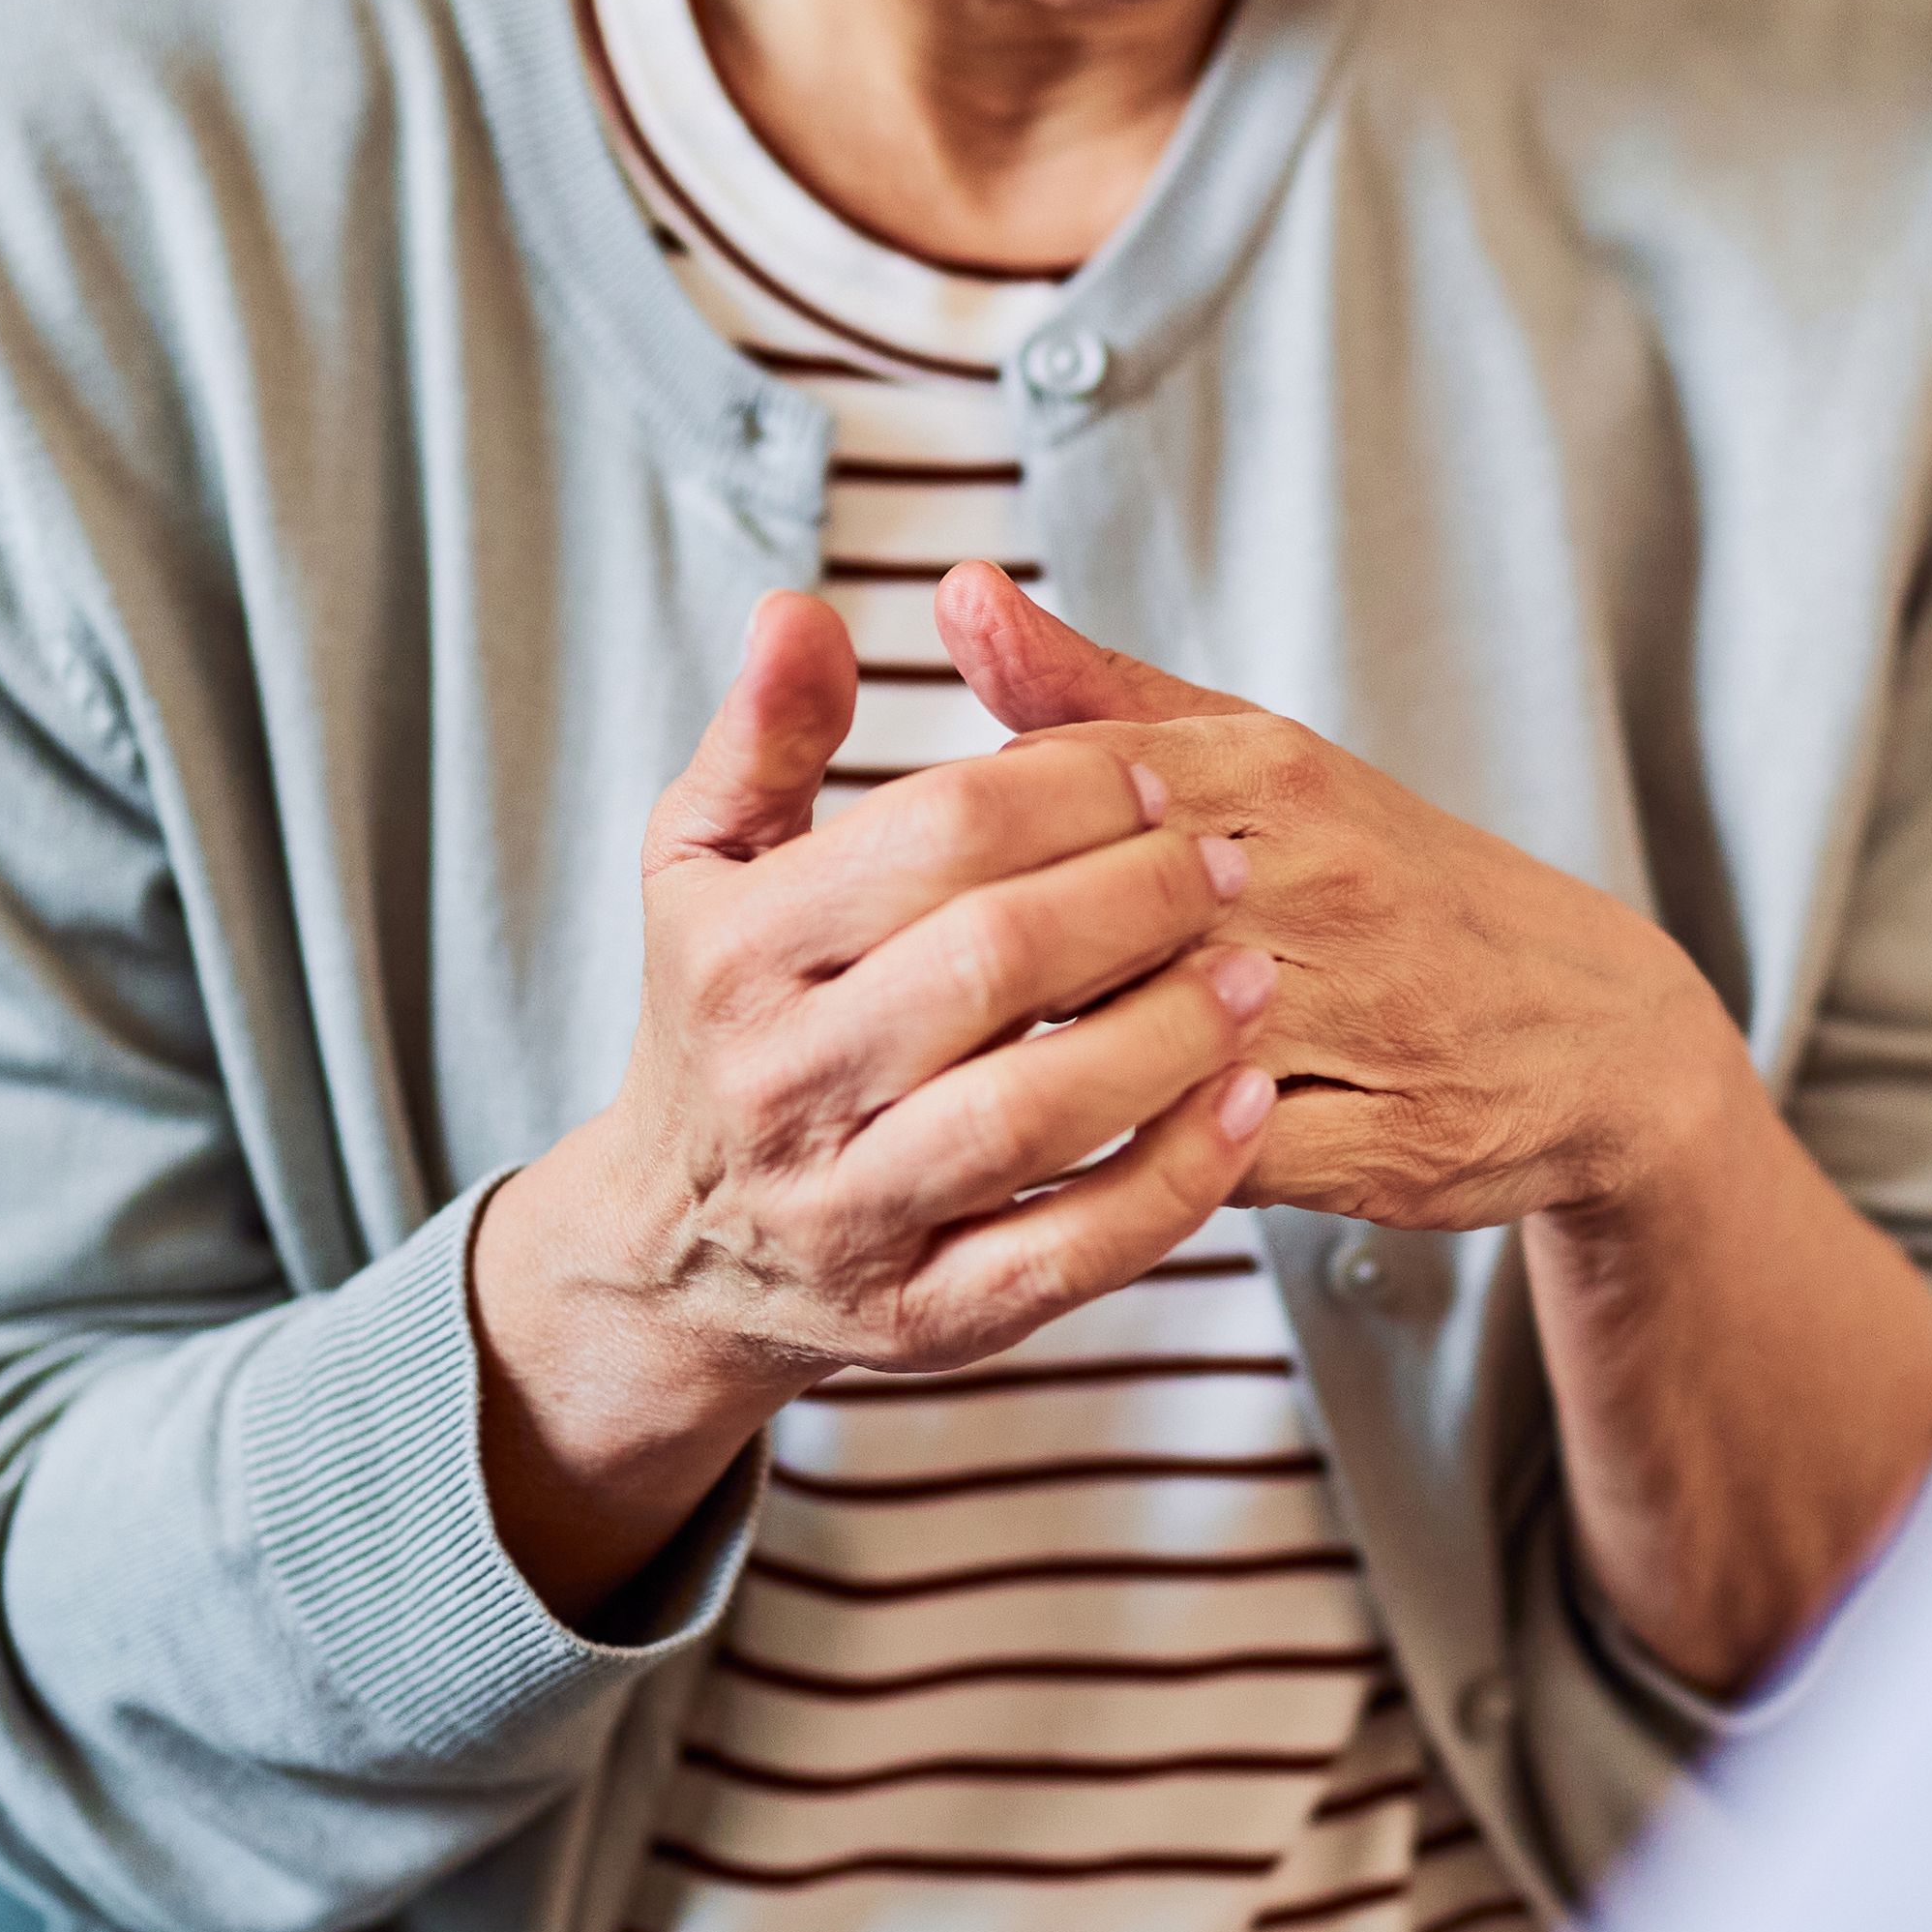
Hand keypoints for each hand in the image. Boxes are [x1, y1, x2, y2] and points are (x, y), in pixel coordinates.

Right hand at [474, 592, 1280, 1606]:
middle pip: (992, 964)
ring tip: (1254, 975)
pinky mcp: (925, 1320)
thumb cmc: (723, 1017)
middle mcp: (781, 1086)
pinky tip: (1249, 1107)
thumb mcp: (704, 865)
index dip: (1065, 791)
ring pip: (1033, 1115)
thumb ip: (765, 736)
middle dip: (1135, 899)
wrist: (677, 1247)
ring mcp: (851, 1214)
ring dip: (1168, 1037)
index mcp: (735, 953)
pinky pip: (1068, 1254)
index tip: (1152, 777)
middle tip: (1226, 866)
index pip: (931, 838)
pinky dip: (1174, 1181)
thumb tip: (802, 610)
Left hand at [939, 570, 1742, 1234]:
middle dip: (979, 977)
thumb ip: (1094, 693)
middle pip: (1086, 927)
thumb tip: (955, 587)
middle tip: (884, 1014)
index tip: (875, 904)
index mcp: (1276, 773)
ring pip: (1144, 1051)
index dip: (951, 860)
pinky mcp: (1378, 1146)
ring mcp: (1359, 1020)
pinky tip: (1060, 1173)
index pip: (1057, 795)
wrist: (1596, 1033)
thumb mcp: (1253, 764)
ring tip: (947, 1095)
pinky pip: (1212, 1165)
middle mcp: (1321, 884)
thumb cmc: (1381, 884)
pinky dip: (1130, 1170)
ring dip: (1040, 1081)